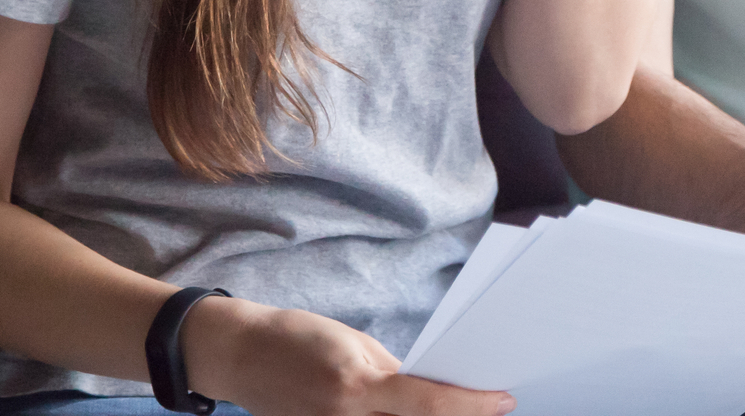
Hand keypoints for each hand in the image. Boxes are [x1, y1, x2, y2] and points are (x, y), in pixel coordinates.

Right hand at [183, 295, 513, 415]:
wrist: (241, 353)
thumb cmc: (300, 337)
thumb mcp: (356, 343)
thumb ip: (392, 373)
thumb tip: (430, 391)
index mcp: (358, 386)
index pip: (430, 403)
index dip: (472, 406)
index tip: (504, 401)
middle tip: (487, 408)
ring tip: (456, 409)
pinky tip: (410, 414)